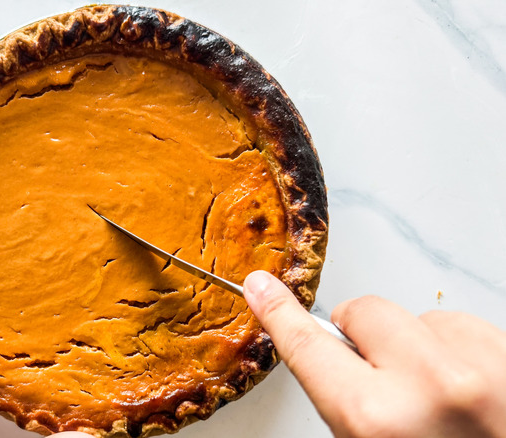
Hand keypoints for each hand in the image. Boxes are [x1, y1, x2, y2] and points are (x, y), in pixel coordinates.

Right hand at [242, 271, 505, 437]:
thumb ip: (343, 396)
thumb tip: (321, 340)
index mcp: (378, 419)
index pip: (308, 345)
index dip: (279, 313)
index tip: (262, 288)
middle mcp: (431, 386)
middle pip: (365, 312)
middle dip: (364, 336)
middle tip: (381, 378)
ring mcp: (484, 368)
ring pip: (421, 317)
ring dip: (422, 348)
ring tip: (443, 400)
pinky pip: (467, 327)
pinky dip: (461, 353)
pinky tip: (472, 391)